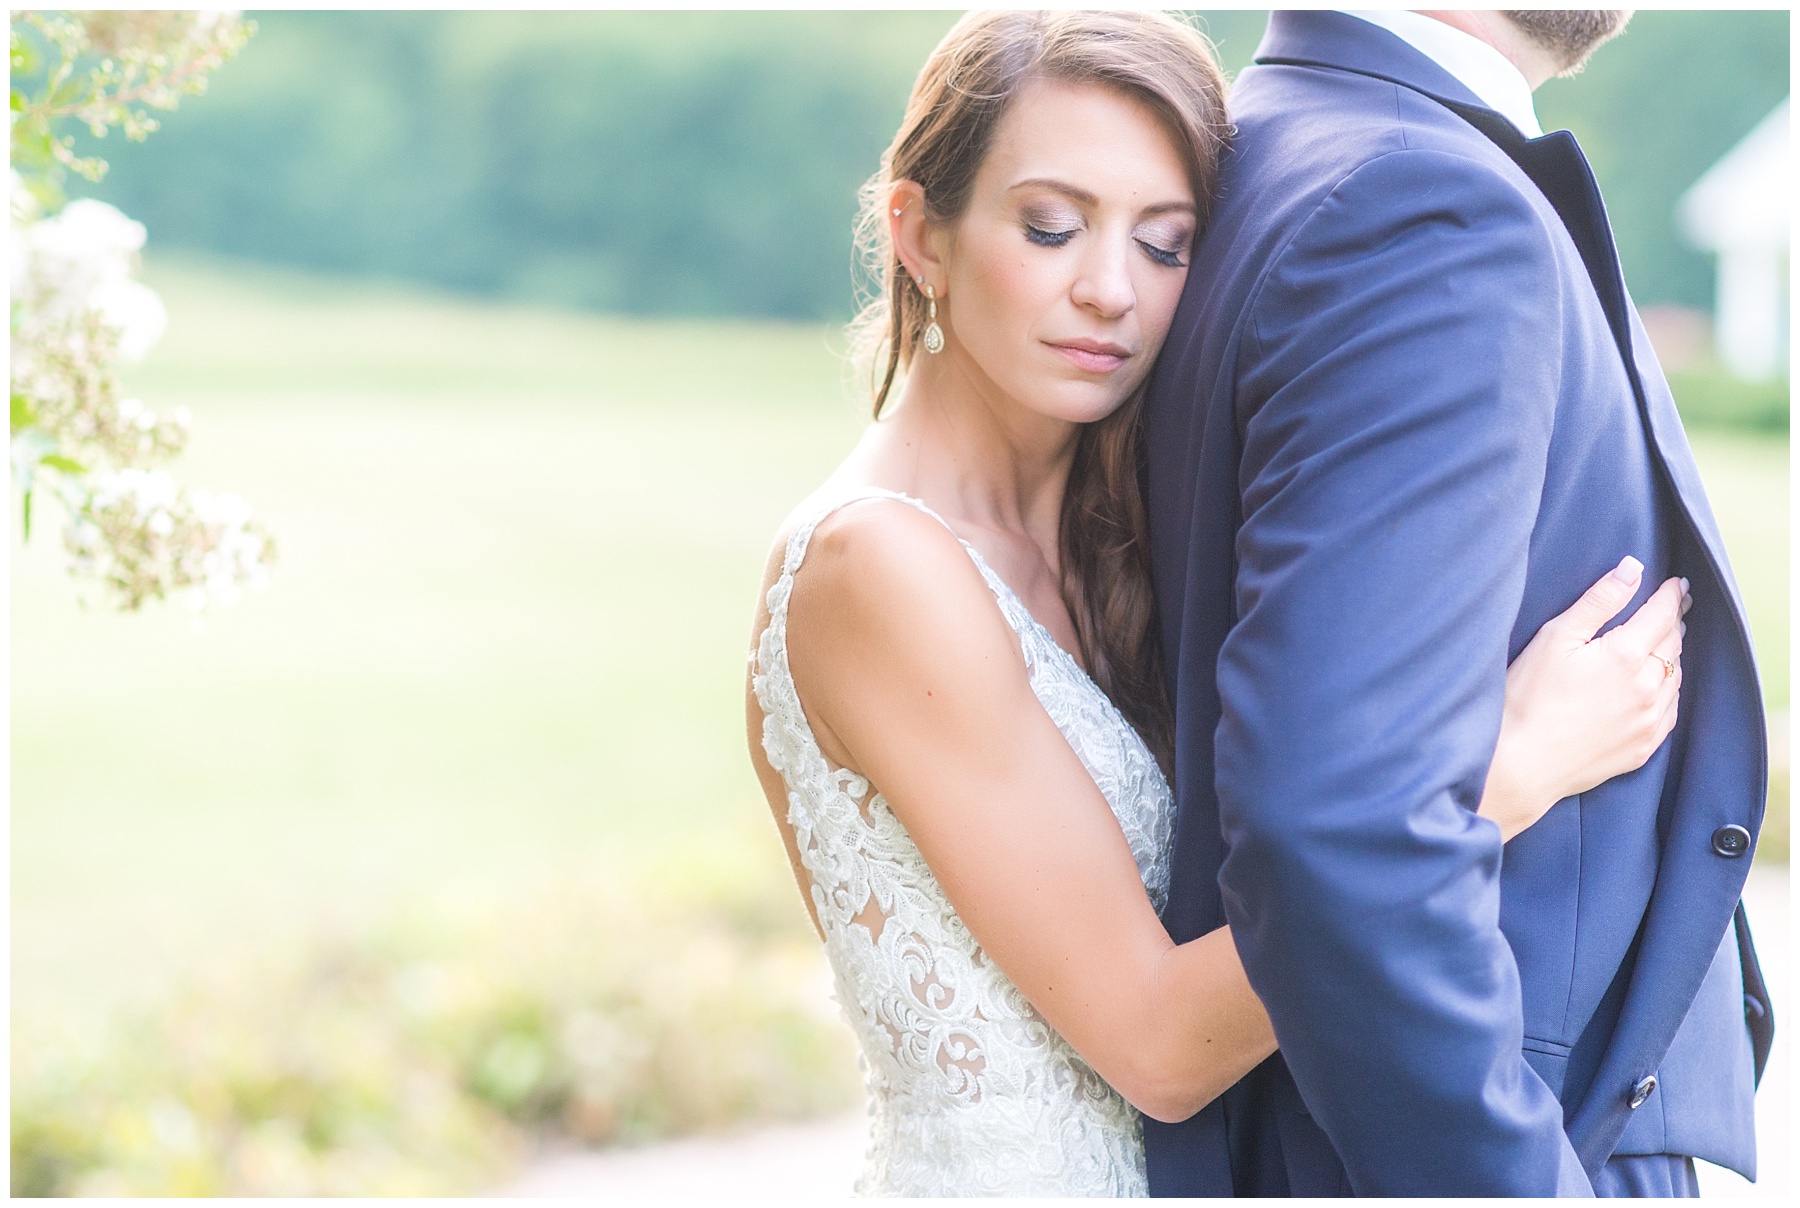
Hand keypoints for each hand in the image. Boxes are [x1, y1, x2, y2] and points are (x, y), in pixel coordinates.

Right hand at [1480, 557, 1688, 840]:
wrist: (1522, 764)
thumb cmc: (1528, 698)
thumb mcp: (1555, 638)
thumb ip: (1598, 601)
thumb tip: (1632, 568)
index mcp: (1627, 655)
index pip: (1661, 613)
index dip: (1670, 595)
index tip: (1676, 583)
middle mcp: (1649, 687)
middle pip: (1673, 644)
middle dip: (1674, 621)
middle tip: (1675, 606)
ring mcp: (1649, 720)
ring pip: (1676, 677)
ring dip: (1673, 656)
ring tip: (1665, 642)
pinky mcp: (1643, 746)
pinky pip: (1670, 710)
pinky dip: (1669, 691)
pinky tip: (1658, 686)